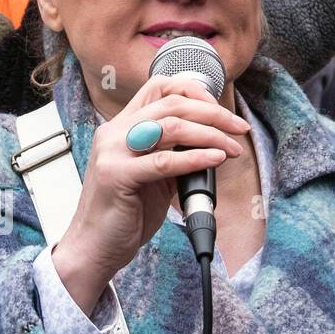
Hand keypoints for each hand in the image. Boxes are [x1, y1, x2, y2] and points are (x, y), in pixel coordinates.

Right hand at [50, 74, 248, 314]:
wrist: (95, 247)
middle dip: (214, 113)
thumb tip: (215, 140)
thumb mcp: (153, 173)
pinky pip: (165, 161)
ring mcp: (112, 152)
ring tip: (232, 148)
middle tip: (239, 128)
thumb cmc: (126, 211)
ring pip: (172, 127)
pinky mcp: (117, 176)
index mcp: (121, 126)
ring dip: (211, 135)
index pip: (159, 86)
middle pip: (172, 104)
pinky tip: (216, 160)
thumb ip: (175, 151)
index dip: (194, 91)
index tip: (220, 109)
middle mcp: (114, 133)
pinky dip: (196, 158)